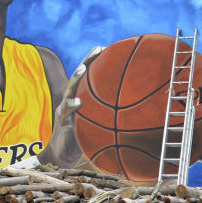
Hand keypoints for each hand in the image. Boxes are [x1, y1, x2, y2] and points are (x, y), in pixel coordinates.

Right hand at [39, 46, 102, 168]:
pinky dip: (72, 106)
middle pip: (79, 76)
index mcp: (82, 97)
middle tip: (97, 49)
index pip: (89, 76)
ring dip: (76, 78)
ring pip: (70, 89)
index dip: (94, 61)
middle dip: (87, 60)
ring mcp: (65, 108)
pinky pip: (67, 111)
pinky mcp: (62, 120)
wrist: (65, 154)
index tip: (103, 47)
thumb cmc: (85, 139)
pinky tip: (78, 103)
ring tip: (83, 69)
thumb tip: (140, 119)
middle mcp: (72, 99)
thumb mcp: (100, 126)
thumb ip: (112, 118)